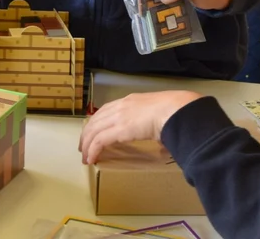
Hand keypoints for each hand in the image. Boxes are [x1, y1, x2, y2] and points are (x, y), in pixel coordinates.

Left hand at [79, 91, 202, 164]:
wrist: (175, 109)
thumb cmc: (174, 112)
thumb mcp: (159, 115)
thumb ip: (156, 127)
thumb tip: (164, 145)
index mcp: (130, 101)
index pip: (106, 110)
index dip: (97, 122)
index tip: (92, 133)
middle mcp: (120, 106)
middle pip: (95, 119)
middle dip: (87, 134)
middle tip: (83, 147)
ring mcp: (118, 116)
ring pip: (93, 130)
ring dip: (87, 144)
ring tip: (85, 156)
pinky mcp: (119, 129)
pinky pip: (99, 141)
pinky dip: (92, 150)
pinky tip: (91, 159)